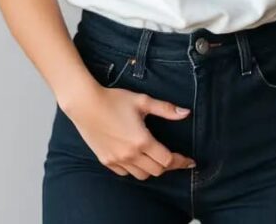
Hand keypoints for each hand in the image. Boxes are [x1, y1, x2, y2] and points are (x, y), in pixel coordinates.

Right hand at [65, 86, 196, 179]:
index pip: (167, 160)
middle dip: (169, 165)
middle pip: (157, 171)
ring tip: (156, 158)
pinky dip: (135, 169)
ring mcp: (117, 160)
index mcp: (142, 140)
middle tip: (174, 158)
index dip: (181, 162)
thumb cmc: (114, 100)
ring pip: (142, 175)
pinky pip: (126, 173)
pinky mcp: (106, 161)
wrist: (85, 104)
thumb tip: (186, 113)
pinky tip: (137, 159)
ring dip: (152, 169)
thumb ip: (166, 109)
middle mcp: (130, 154)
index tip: (190, 162)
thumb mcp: (142, 101)